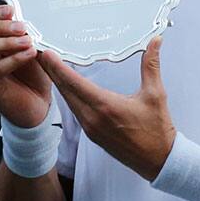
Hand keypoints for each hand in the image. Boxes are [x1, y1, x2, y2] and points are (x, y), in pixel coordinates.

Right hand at [0, 5, 50, 127]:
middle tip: (22, 27)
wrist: (38, 104)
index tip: (12, 10)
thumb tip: (25, 16)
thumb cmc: (33, 74)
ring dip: (6, 41)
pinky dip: (15, 58)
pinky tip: (31, 53)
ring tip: (29, 41)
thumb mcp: (30, 48)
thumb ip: (23, 34)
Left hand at [36, 37, 174, 180]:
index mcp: (105, 106)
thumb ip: (151, 65)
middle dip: (52, 72)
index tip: (46, 53)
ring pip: (68, 102)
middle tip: (41, 55)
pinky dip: (69, 97)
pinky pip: (75, 111)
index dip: (57, 67)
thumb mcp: (156, 94)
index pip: (74, 83)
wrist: (158, 160)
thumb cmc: (157, 129)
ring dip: (59, 84)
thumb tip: (155, 41)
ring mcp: (90, 128)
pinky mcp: (92, 134)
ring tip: (51, 68)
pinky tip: (68, 88)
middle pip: (65, 91)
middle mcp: (92, 118)